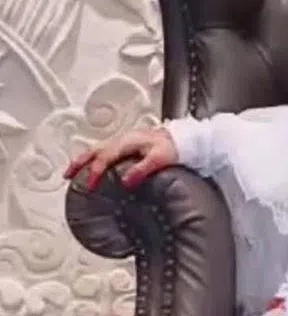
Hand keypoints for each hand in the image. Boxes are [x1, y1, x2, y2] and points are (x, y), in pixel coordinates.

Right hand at [62, 127, 176, 190]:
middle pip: (95, 150)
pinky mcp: (127, 144)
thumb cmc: (173, 147)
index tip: (90, 186)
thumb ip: (142, 170)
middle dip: (79, 162)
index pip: (105, 157)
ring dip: (83, 159)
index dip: (95, 172)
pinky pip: (104, 150)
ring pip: (97, 148)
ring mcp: (124, 141)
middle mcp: (123, 140)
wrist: (183, 139)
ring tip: (72, 171)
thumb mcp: (159, 159)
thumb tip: (125, 181)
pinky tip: (92, 165)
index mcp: (128, 142)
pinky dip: (93, 157)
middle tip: (66, 175)